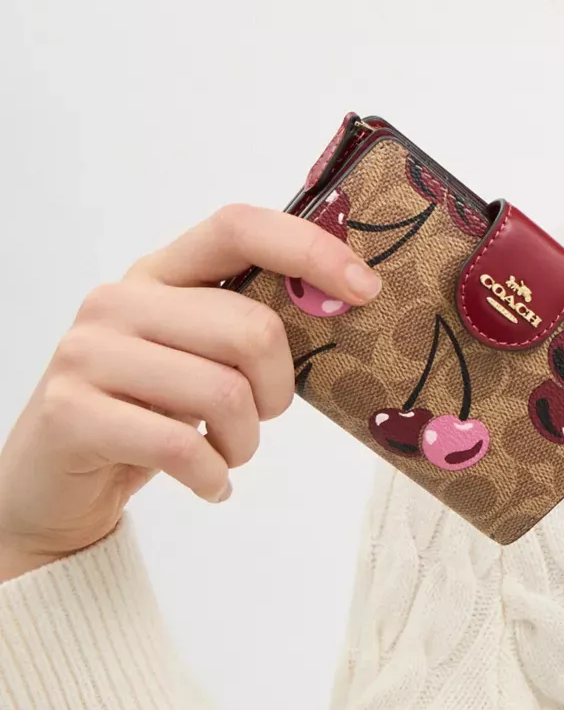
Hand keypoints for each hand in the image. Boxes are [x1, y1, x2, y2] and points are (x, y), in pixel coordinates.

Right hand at [0, 204, 381, 580]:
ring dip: (245, 441)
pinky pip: (181, 446)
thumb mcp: (198, 356)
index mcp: (160, 273)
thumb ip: (247, 327)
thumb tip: (348, 307)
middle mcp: (121, 299)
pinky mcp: (71, 412)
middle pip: (250, 328)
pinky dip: (213, 475)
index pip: (240, 227)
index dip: (310, 250)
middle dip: (278, 390)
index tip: (365, 290)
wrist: (53, 481)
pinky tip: (210, 482)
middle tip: (263, 416)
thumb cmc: (147, 412)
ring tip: (228, 453)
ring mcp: (89, 352)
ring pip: (223, 392)